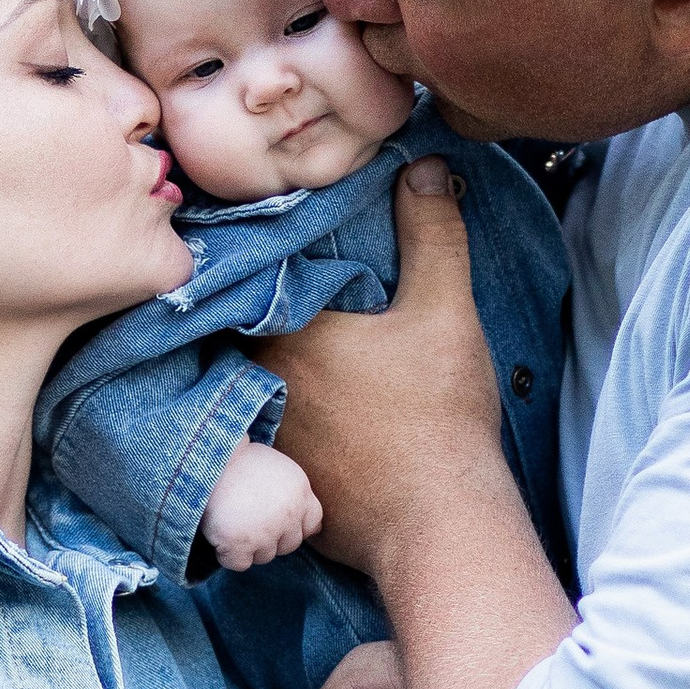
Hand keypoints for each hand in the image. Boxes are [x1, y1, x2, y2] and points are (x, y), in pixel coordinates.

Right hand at [200, 435, 324, 572]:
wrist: (204, 458)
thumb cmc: (237, 461)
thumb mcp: (276, 468)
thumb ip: (293, 495)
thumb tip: (314, 529)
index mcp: (300, 491)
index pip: (312, 523)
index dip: (294, 526)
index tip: (276, 520)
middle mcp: (288, 514)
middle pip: (289, 545)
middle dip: (270, 537)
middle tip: (246, 516)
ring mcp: (265, 532)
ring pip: (264, 556)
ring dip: (248, 545)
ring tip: (232, 519)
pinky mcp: (239, 544)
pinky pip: (240, 564)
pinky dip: (227, 554)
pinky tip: (220, 533)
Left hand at [257, 163, 503, 577]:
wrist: (438, 522)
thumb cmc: (438, 415)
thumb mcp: (446, 311)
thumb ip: (432, 234)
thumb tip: (422, 166)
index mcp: (287, 334)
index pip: (250, 278)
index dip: (257, 255)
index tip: (262, 234)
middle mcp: (258, 382)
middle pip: (243, 327)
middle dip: (255, 304)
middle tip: (271, 278)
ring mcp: (263, 434)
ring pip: (249, 378)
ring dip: (261, 359)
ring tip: (283, 335)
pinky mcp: (280, 474)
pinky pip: (263, 428)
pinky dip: (276, 409)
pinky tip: (304, 402)